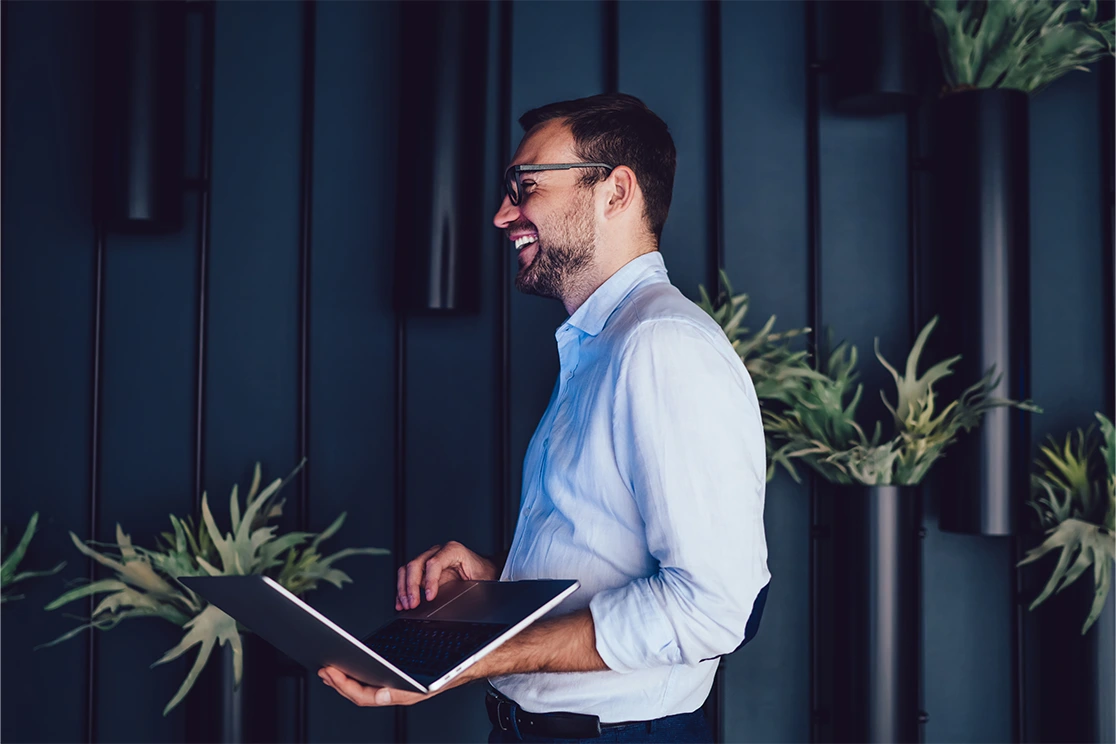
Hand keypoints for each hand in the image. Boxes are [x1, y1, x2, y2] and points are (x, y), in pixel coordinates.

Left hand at [318, 666, 457, 706]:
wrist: (475, 662)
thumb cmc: (459, 665)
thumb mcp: (438, 674)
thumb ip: (410, 690)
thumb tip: (382, 697)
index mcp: (407, 694)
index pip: (368, 697)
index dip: (347, 687)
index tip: (332, 673)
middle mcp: (402, 693)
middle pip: (362, 695)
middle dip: (339, 683)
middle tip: (324, 669)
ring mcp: (400, 687)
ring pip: (366, 690)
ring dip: (345, 681)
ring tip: (331, 669)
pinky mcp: (401, 679)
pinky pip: (375, 682)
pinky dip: (360, 675)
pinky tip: (354, 667)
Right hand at [396, 541, 498, 609]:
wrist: (486, 571)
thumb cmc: (484, 574)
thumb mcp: (480, 580)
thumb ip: (469, 588)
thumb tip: (457, 604)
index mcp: (453, 550)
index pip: (434, 563)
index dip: (430, 581)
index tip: (430, 597)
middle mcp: (438, 552)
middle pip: (416, 564)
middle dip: (411, 586)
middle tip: (413, 604)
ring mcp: (429, 560)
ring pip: (408, 569)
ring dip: (403, 588)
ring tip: (405, 604)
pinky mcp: (424, 571)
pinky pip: (407, 577)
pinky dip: (402, 590)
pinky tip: (401, 602)